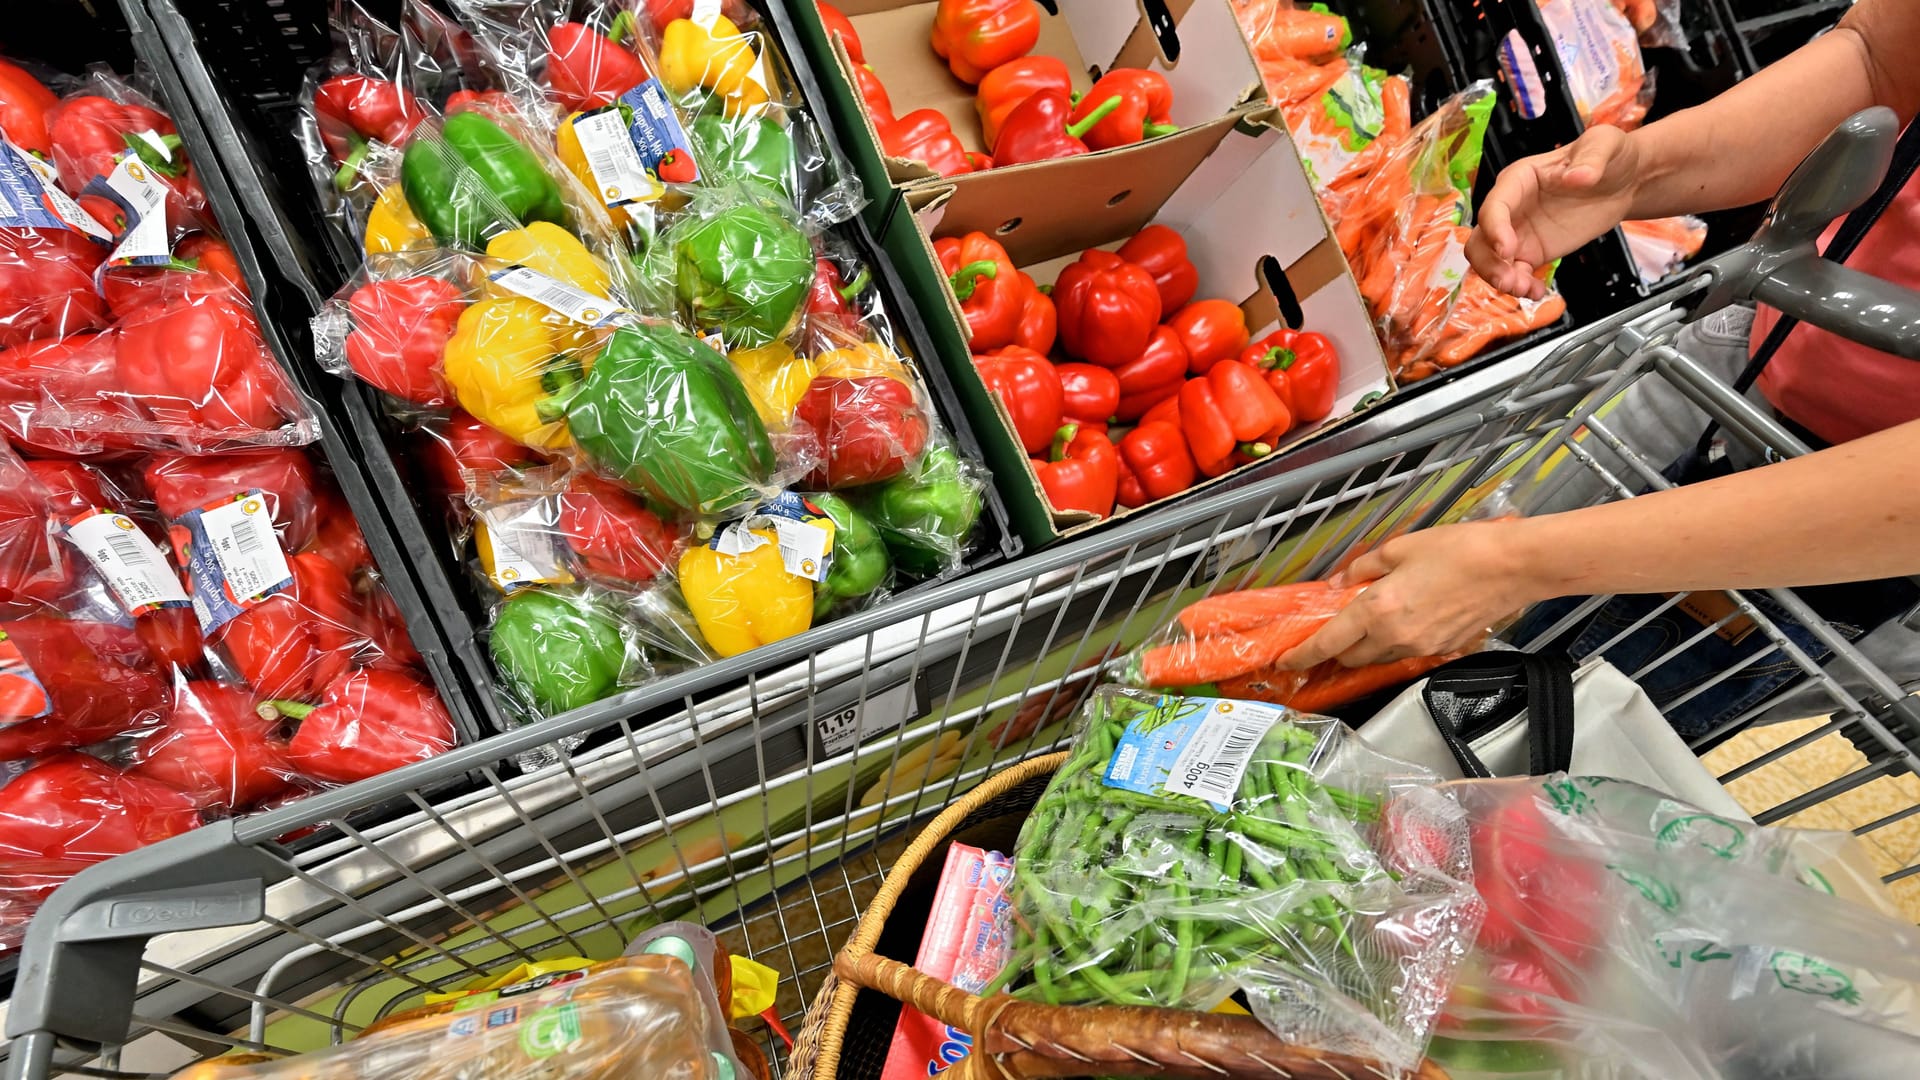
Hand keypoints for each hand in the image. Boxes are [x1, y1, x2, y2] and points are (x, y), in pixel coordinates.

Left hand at [1279, 522, 1548, 668]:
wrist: (1512, 567)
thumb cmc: (1460, 551)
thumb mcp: (1400, 548)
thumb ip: (1363, 568)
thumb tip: (1342, 582)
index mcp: (1378, 611)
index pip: (1328, 643)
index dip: (1302, 654)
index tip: (1285, 661)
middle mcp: (1395, 637)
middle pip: (1350, 658)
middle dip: (1336, 648)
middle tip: (1335, 628)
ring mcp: (1421, 647)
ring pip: (1379, 658)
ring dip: (1367, 646)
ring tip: (1374, 619)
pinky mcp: (1443, 649)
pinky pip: (1407, 652)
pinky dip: (1396, 642)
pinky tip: (1407, 618)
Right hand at [1467, 125, 1641, 299]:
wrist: (1623, 182)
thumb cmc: (1607, 156)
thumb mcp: (1603, 144)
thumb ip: (1590, 159)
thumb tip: (1577, 177)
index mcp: (1519, 179)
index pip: (1495, 205)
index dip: (1495, 228)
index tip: (1507, 249)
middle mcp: (1511, 207)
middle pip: (1480, 238)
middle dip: (1489, 262)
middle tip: (1509, 279)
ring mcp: (1519, 233)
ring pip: (1490, 261)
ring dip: (1500, 279)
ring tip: (1526, 289)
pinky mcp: (1532, 252)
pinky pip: (1514, 273)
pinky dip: (1521, 287)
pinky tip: (1537, 292)